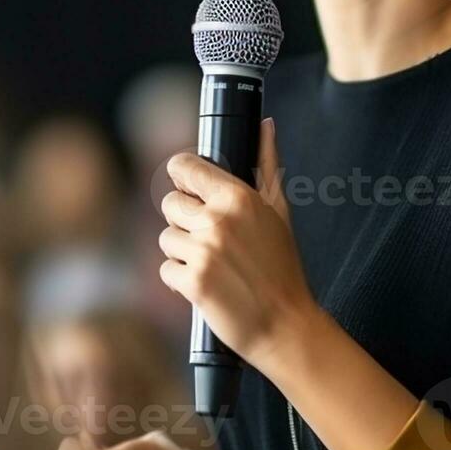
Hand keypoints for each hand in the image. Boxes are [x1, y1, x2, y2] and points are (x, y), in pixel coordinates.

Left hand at [158, 118, 317, 370]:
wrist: (285, 325)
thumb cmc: (283, 267)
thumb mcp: (279, 211)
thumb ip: (268, 164)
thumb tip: (266, 124)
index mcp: (237, 197)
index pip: (184, 167)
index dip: (182, 176)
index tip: (188, 185)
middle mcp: (217, 220)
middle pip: (169, 203)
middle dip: (185, 221)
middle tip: (211, 239)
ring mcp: (202, 251)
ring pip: (165, 237)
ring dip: (182, 251)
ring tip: (212, 264)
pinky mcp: (191, 282)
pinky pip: (164, 269)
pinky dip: (179, 279)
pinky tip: (205, 284)